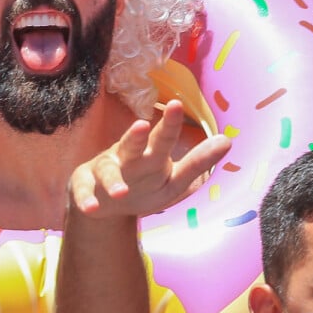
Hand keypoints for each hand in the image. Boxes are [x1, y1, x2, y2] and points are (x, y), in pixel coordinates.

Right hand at [67, 100, 230, 218]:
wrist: (104, 201)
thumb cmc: (144, 184)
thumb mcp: (174, 179)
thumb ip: (197, 161)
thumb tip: (227, 140)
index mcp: (152, 155)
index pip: (163, 139)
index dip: (170, 125)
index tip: (177, 104)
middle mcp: (129, 158)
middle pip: (136, 147)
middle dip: (139, 136)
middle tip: (143, 125)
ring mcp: (106, 170)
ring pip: (108, 170)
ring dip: (113, 179)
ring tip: (121, 191)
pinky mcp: (86, 184)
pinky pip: (85, 191)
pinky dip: (86, 199)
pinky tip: (91, 208)